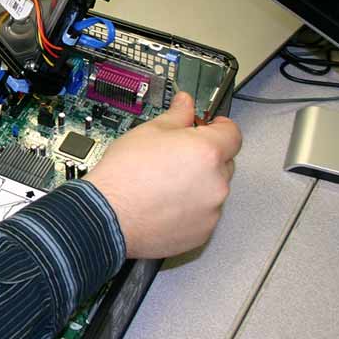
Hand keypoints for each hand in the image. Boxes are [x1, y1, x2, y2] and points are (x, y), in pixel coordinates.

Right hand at [86, 92, 241, 258]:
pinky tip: (164, 204)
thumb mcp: (147, 132)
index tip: (210, 127)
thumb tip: (184, 104)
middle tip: (177, 158)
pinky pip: (203, 215)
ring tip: (164, 185)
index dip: (220, 128)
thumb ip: (176, 116)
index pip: (233, 134)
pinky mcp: (201, 234)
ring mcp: (210, 211)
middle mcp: (216, 183)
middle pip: (223, 163)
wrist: (106, 216)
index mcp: (207, 152)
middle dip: (206, 158)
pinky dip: (190, 210)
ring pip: (212, 191)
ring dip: (198, 185)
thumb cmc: (122, 177)